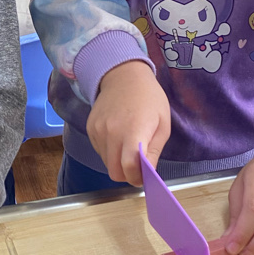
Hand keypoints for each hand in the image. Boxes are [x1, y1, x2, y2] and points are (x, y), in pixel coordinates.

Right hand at [86, 60, 170, 185]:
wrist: (123, 76)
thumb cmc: (149, 99)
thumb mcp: (163, 125)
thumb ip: (153, 152)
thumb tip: (147, 174)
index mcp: (134, 130)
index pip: (129, 167)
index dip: (137, 178)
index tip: (144, 177)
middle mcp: (112, 132)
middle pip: (115, 171)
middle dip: (127, 175)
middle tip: (138, 166)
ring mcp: (98, 131)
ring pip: (106, 163)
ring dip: (118, 162)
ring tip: (128, 145)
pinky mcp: (90, 129)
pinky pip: (100, 151)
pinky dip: (109, 151)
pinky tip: (118, 136)